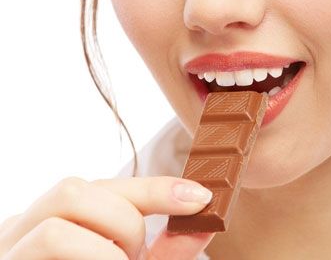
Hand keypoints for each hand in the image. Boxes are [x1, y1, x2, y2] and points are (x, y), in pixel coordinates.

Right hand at [0, 176, 215, 258]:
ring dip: (104, 252)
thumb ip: (162, 252)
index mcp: (50, 218)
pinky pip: (48, 256)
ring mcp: (8, 256)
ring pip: (55, 229)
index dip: (155, 187)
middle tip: (135, 258)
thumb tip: (204, 223)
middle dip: (122, 222)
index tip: (200, 197)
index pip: (103, 184)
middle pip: (73, 190)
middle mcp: (21, 229)